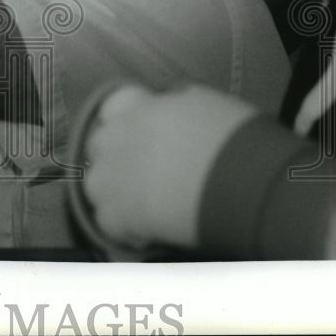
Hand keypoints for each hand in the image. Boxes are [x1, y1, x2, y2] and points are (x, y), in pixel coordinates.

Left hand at [80, 83, 257, 249]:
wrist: (240, 181)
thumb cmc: (233, 135)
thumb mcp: (205, 104)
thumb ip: (177, 105)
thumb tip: (172, 106)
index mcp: (137, 105)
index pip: (113, 106)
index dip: (126, 121)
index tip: (142, 134)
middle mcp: (116, 136)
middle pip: (99, 145)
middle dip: (117, 157)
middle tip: (145, 172)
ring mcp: (110, 176)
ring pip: (95, 184)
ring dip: (115, 193)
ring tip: (143, 205)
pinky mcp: (116, 214)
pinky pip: (108, 222)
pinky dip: (125, 229)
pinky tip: (149, 232)